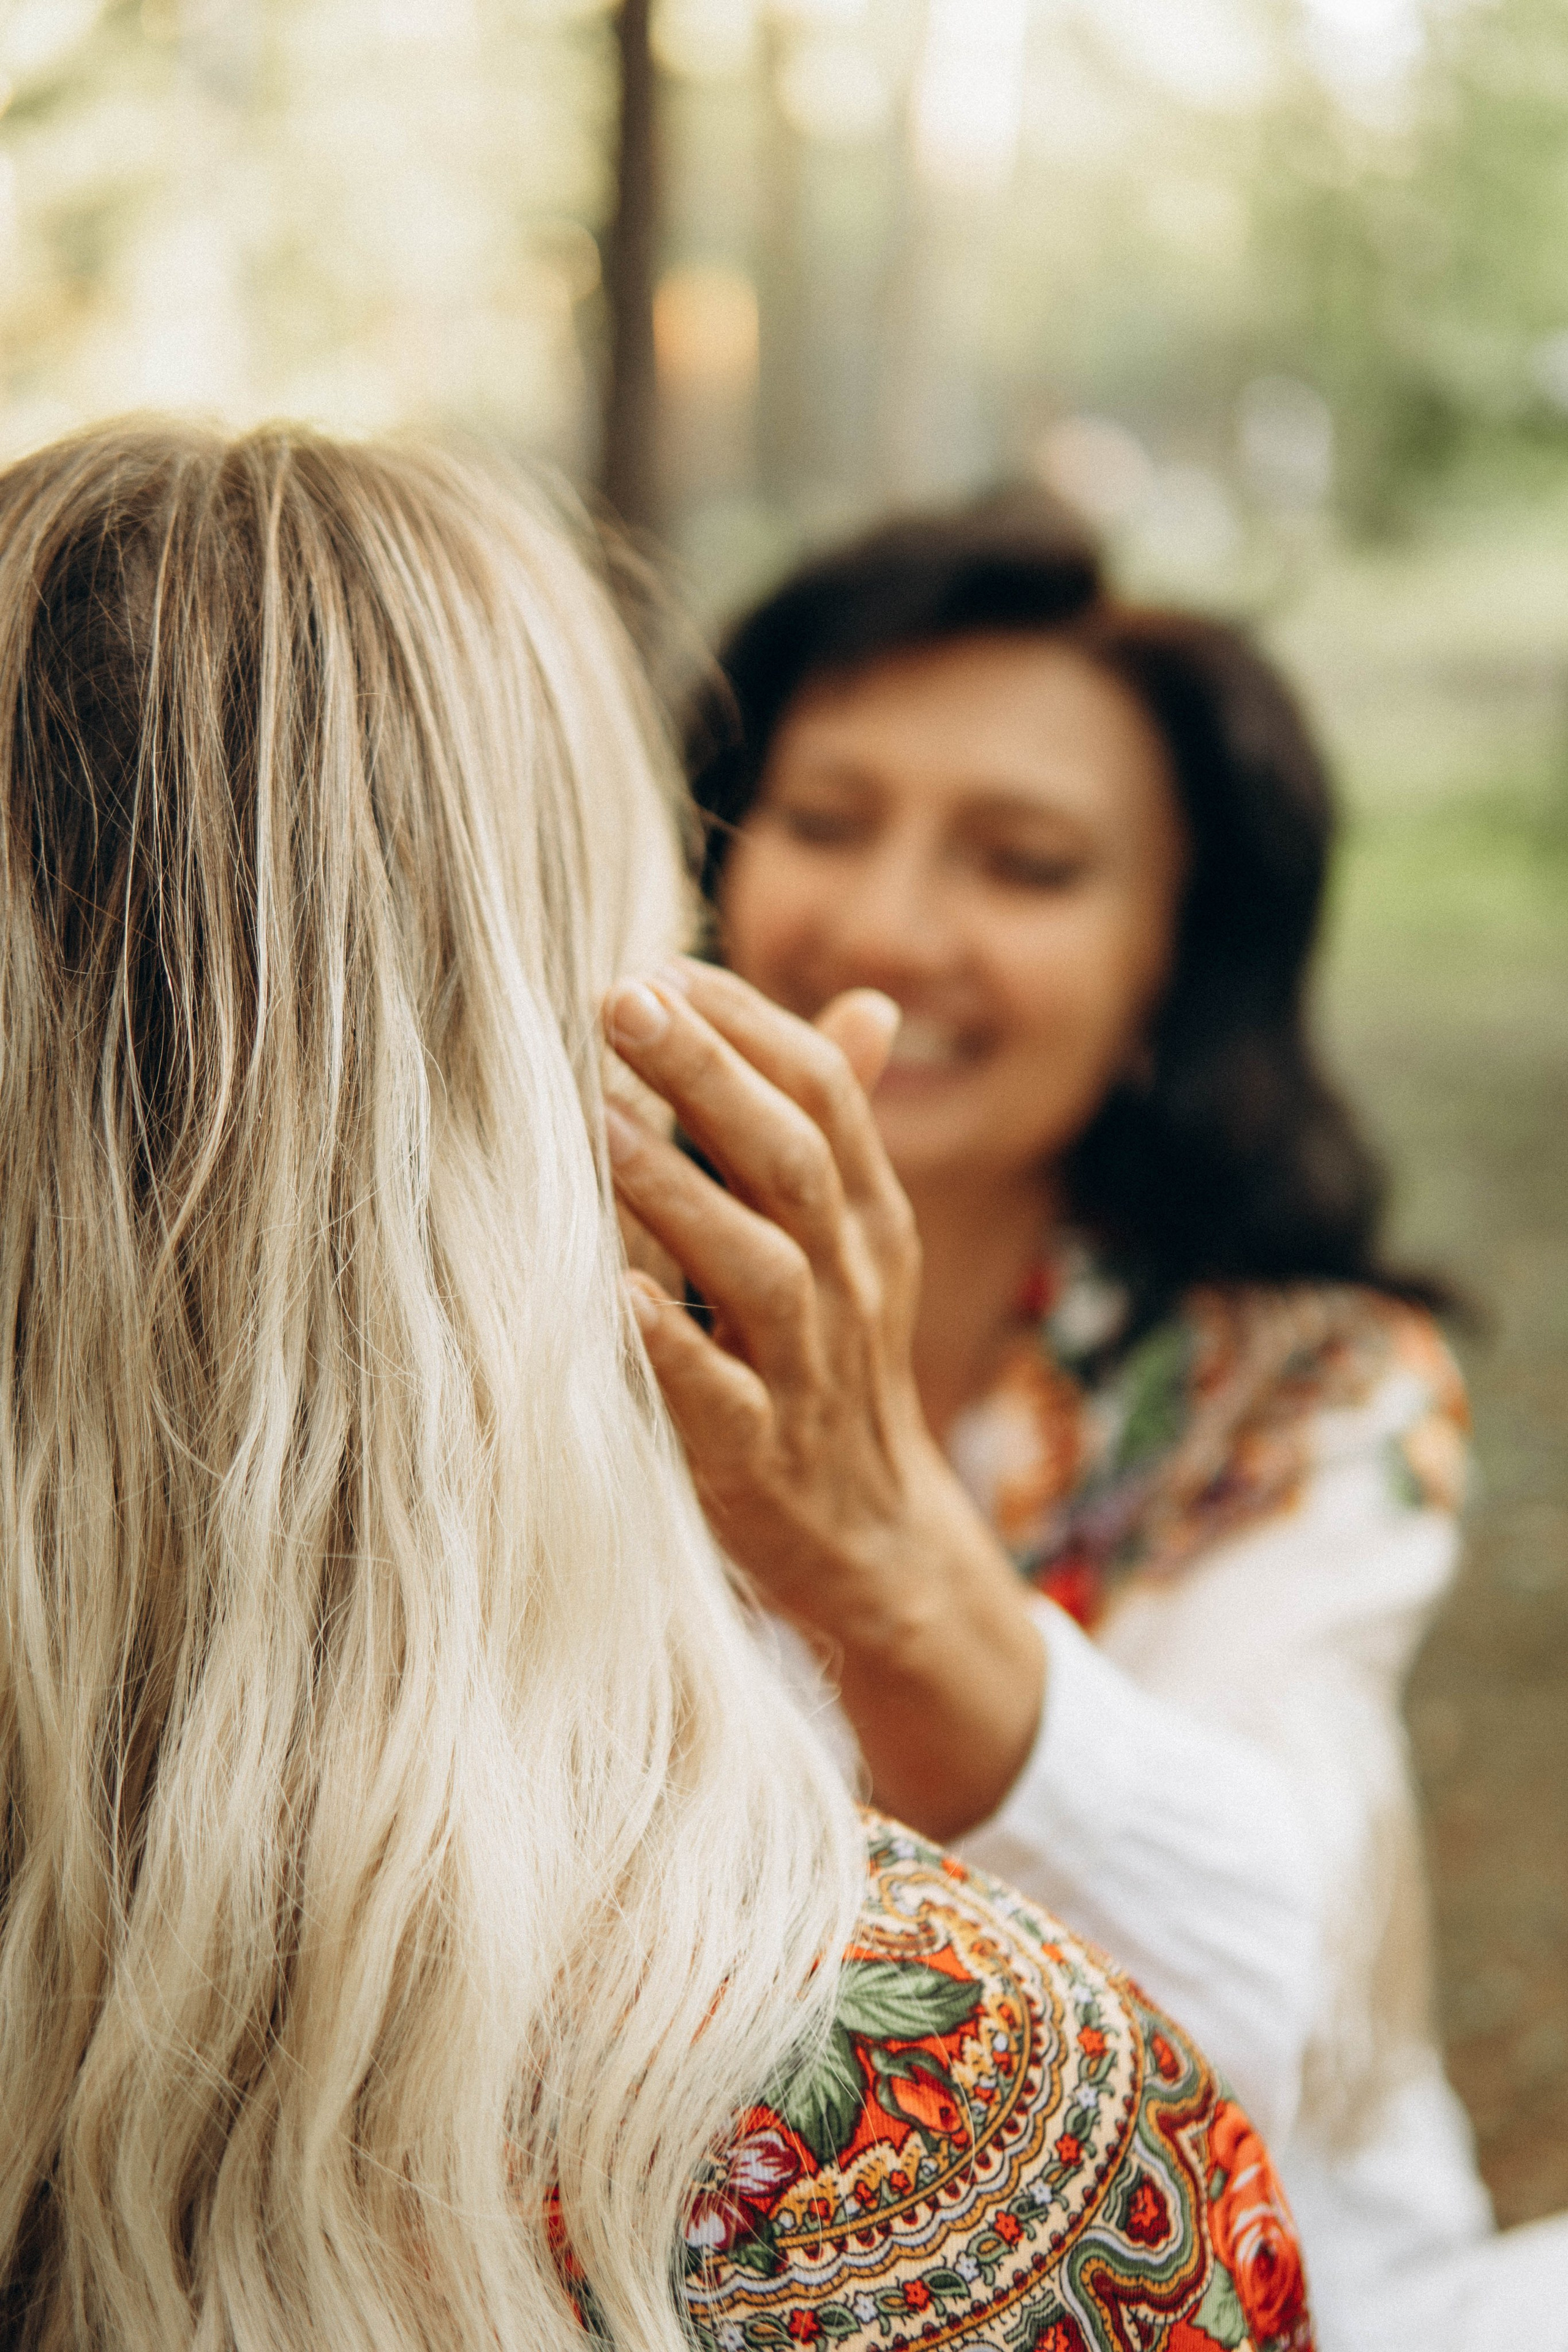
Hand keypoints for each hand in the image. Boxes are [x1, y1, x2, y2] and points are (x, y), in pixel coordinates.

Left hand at [601, 958, 1044, 1839]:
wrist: (873, 1542)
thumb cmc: (833, 1366)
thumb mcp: (856, 1246)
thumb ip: (841, 1128)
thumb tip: (866, 1002)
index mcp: (871, 1221)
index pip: (824, 1095)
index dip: (747, 1025)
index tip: (660, 964)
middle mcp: (849, 1284)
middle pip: (790, 1158)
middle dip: (706, 1072)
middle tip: (615, 997)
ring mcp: (808, 1373)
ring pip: (757, 1265)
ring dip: (675, 1190)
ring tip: (592, 1124)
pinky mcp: (757, 1460)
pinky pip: (716, 1396)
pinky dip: (666, 1343)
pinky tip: (608, 1292)